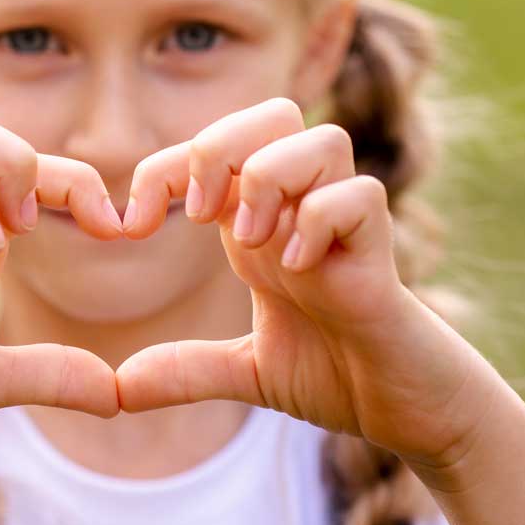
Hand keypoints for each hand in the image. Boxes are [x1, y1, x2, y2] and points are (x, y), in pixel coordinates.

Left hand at [115, 97, 504, 473]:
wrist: (403, 411)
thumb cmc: (337, 373)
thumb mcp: (247, 371)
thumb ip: (187, 370)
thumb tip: (120, 387)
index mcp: (263, 219)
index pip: (212, 152)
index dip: (161, 170)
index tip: (128, 227)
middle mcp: (303, 209)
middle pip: (273, 114)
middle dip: (221, 146)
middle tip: (197, 215)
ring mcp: (345, 226)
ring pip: (321, 139)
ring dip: (272, 180)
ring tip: (251, 242)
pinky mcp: (382, 255)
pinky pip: (359, 197)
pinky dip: (321, 222)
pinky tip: (299, 270)